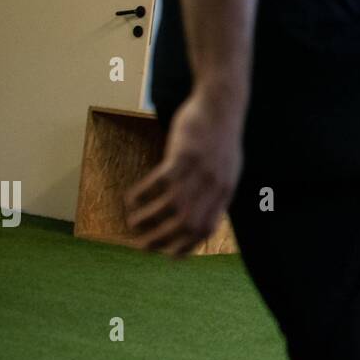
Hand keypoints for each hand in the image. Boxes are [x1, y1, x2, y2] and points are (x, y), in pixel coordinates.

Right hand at [125, 92, 242, 257]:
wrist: (222, 105)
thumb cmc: (221, 138)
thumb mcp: (229, 168)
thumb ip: (218, 192)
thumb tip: (209, 218)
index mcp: (225, 191)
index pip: (206, 229)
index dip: (187, 246)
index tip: (168, 255)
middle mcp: (214, 185)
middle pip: (186, 224)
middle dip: (162, 240)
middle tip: (141, 247)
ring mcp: (199, 170)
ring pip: (170, 206)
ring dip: (147, 219)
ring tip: (132, 223)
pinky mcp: (183, 154)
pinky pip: (159, 182)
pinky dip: (142, 194)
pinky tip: (131, 199)